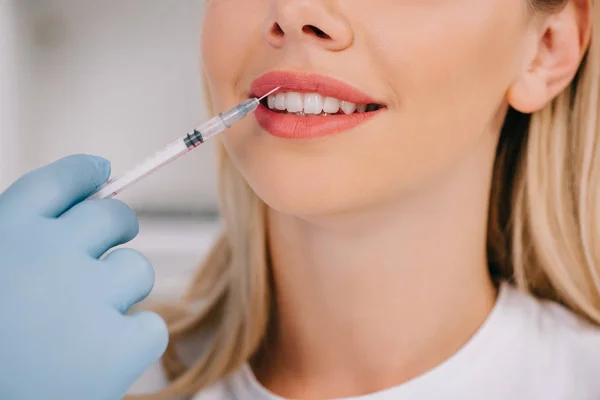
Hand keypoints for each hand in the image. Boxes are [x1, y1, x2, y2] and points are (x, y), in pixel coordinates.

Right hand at [0, 155, 167, 399]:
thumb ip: (22, 244)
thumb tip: (91, 194)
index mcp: (3, 234)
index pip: (58, 182)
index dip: (84, 173)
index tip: (102, 171)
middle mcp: (48, 253)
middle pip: (112, 217)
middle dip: (119, 227)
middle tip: (112, 250)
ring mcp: (86, 297)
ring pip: (137, 270)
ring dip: (121, 293)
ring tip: (82, 331)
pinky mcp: (116, 347)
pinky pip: (151, 328)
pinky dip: (132, 344)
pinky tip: (100, 365)